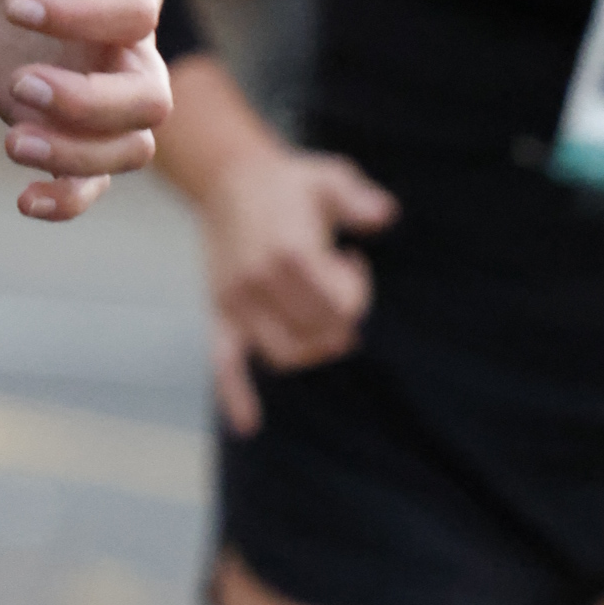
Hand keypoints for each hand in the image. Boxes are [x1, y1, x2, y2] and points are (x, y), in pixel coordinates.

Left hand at [0, 0, 175, 222]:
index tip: (13, 0)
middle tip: (19, 83)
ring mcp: (91, 84)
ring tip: (15, 137)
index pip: (134, 15)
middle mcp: (123, 40)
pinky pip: (87, 179)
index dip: (82, 18)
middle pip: (148, 100)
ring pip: (127, 148)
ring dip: (77, 154)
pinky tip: (26, 197)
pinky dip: (67, 198)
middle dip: (89, 104)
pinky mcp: (56, 119)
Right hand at [198, 146, 397, 431]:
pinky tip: (248, 426)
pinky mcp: (219, 313)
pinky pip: (223, 362)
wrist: (229, 179)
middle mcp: (259, 281)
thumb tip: (383, 215)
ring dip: (312, 346)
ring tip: (320, 315)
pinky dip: (235, 395)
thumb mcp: (329, 178)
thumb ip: (357, 199)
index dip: (356, 293)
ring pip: (286, 353)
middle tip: (338, 283)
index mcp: (289, 252)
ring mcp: (237, 301)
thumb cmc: (290, 183)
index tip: (350, 261)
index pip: (339, 307)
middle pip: (318, 333)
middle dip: (340, 317)